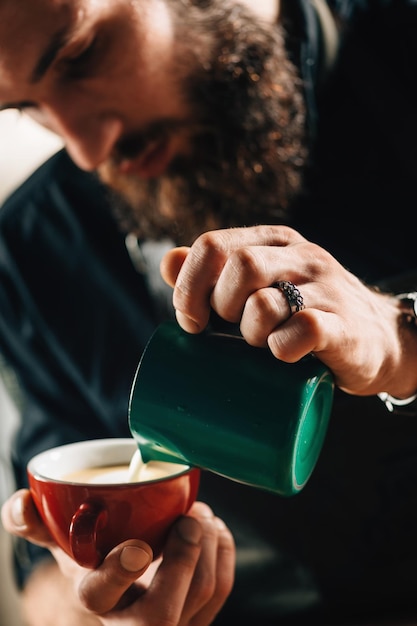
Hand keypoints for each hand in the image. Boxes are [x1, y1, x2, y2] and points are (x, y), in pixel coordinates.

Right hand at [1, 490, 234, 624]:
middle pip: (160, 613)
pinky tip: (213, 528)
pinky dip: (223, 552)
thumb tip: (21, 501)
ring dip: (208, 547)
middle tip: (190, 516)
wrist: (124, 593)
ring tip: (200, 514)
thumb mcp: (64, 547)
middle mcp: (130, 624)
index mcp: (93, 599)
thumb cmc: (95, 560)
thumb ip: (39, 525)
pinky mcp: (197, 619)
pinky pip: (221, 591)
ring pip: (200, 596)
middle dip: (183, 559)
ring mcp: (170, 625)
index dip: (118, 573)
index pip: (98, 597)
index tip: (137, 545)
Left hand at [160, 225, 416, 397]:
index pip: (213, 244)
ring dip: (250, 332)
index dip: (189, 285)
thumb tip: (167, 262)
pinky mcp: (343, 326)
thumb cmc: (304, 313)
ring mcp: (325, 288)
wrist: (377, 338)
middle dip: (220, 306)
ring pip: (265, 301)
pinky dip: (282, 348)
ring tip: (261, 344)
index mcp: (273, 242)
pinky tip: (285, 354)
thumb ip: (214, 273)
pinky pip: (303, 330)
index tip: (192, 320)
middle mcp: (300, 256)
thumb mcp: (262, 284)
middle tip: (228, 331)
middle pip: (238, 266)